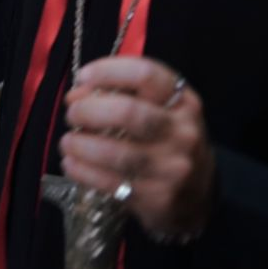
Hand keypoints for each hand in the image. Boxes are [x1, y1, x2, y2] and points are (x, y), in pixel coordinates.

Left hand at [59, 56, 213, 239]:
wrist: (200, 194)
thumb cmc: (170, 140)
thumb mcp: (163, 110)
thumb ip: (124, 94)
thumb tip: (76, 95)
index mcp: (184, 102)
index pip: (145, 74)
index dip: (107, 71)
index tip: (83, 76)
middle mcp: (183, 133)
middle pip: (128, 113)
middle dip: (89, 110)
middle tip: (72, 114)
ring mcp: (172, 168)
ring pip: (116, 153)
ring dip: (81, 145)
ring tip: (67, 142)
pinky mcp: (157, 198)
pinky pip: (110, 182)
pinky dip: (83, 171)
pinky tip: (71, 164)